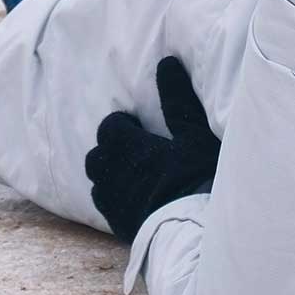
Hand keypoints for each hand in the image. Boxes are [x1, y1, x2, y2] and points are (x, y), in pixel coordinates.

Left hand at [85, 56, 221, 242]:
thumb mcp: (195, 135)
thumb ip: (178, 100)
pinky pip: (107, 206)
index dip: (120, 124)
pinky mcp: (120, 226)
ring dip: (109, 174)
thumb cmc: (198, 178)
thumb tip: (166, 62)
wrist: (196, 232)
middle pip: (97, 156)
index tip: (137, 125)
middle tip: (133, 148)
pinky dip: (114, 197)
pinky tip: (134, 197)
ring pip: (98, 183)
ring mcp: (115, 203)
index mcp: (128, 149)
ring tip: (132, 173)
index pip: (109, 128)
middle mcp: (113, 175)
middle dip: (110, 149)